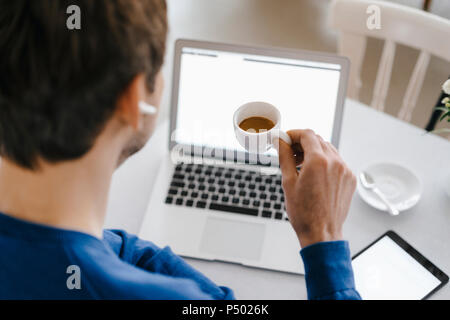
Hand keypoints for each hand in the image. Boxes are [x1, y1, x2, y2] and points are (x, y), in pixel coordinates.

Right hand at [278, 129, 356, 247]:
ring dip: (314, 151)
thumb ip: (285, 156)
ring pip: (328, 149)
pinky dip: (325, 161)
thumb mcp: (288, 182)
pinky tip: (314, 174)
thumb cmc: (304, 213)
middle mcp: (335, 162)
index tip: (285, 139)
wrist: (321, 232)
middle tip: (290, 152)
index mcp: (318, 161)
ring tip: (300, 165)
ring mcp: (345, 170)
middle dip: (302, 142)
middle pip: (318, 139)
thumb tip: (280, 142)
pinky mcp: (350, 179)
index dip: (293, 134)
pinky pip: (337, 161)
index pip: (307, 134)